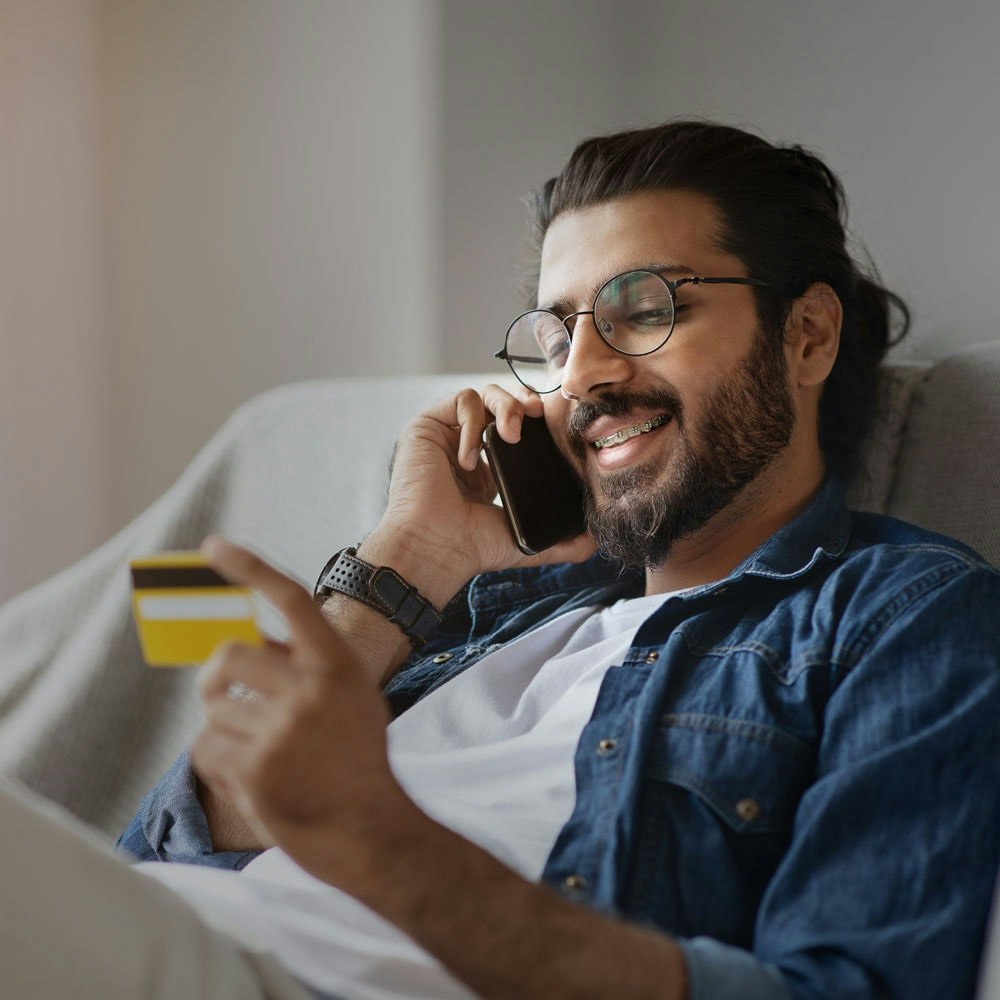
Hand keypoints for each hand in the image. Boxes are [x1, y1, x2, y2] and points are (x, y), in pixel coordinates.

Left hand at [191, 537, 408, 864]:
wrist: (370, 832)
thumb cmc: (356, 758)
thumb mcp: (351, 696)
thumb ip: (307, 664)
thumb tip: (245, 641)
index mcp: (339, 663)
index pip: (290, 598)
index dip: (249, 567)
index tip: (212, 548)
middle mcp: (312, 689)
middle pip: (229, 654)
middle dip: (218, 675)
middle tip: (227, 694)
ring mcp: (283, 730)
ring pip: (211, 704)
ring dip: (223, 723)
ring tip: (258, 748)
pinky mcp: (256, 769)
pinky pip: (204, 746)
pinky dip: (216, 760)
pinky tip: (252, 776)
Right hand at [370, 383, 594, 595]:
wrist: (436, 548)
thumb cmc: (472, 547)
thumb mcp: (527, 542)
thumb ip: (562, 541)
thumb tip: (596, 541)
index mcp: (491, 466)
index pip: (518, 424)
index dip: (536, 417)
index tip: (555, 422)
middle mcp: (468, 446)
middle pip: (502, 400)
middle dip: (524, 401)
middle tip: (538, 414)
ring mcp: (447, 435)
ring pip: (483, 393)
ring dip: (504, 407)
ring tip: (511, 435)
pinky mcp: (426, 427)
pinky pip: (459, 402)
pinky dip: (472, 424)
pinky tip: (471, 459)